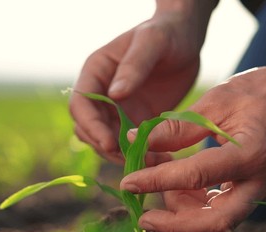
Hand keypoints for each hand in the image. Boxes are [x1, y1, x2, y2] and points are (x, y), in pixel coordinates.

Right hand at [70, 1, 216, 162]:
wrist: (185, 40)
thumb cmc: (166, 33)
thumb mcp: (152, 41)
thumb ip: (134, 66)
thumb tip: (113, 95)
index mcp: (96, 72)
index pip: (80, 105)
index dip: (91, 126)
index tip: (110, 143)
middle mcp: (103, 94)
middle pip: (91, 130)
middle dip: (108, 147)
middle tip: (136, 160)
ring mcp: (119, 110)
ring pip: (110, 142)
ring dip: (126, 156)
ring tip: (154, 164)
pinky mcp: (137, 120)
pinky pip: (133, 143)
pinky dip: (143, 155)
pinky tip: (163, 160)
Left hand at [120, 49, 265, 231]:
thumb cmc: (260, 91)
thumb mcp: (215, 101)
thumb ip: (177, 127)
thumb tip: (136, 142)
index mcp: (251, 153)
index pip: (195, 176)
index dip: (157, 180)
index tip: (128, 181)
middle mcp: (260, 180)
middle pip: (216, 221)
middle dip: (175, 224)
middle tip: (144, 216)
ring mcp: (261, 189)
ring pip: (220, 220)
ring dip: (184, 213)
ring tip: (160, 188)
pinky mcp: (256, 189)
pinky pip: (224, 209)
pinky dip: (198, 205)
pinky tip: (179, 188)